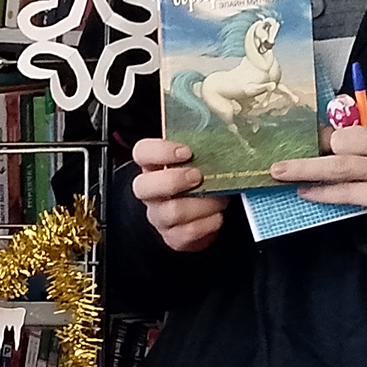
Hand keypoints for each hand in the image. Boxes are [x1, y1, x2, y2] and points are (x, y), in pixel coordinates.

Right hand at [129, 137, 230, 252]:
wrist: (200, 218)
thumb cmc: (198, 183)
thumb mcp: (197, 162)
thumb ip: (200, 148)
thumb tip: (224, 130)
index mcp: (153, 167)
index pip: (141, 153)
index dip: (160, 151)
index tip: (185, 151)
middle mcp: (151, 193)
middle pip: (144, 187)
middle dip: (174, 180)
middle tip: (198, 176)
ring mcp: (160, 217)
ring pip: (172, 212)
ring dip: (202, 203)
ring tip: (220, 197)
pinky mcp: (174, 237)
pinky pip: (189, 232)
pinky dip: (210, 222)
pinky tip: (217, 215)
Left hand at [267, 115, 366, 231]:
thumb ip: (361, 137)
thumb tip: (322, 129)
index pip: (351, 123)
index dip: (324, 132)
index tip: (303, 137)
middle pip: (342, 142)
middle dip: (313, 150)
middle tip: (284, 159)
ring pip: (339, 166)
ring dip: (304, 169)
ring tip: (280, 172)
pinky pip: (345, 192)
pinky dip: (321, 193)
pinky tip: (305, 192)